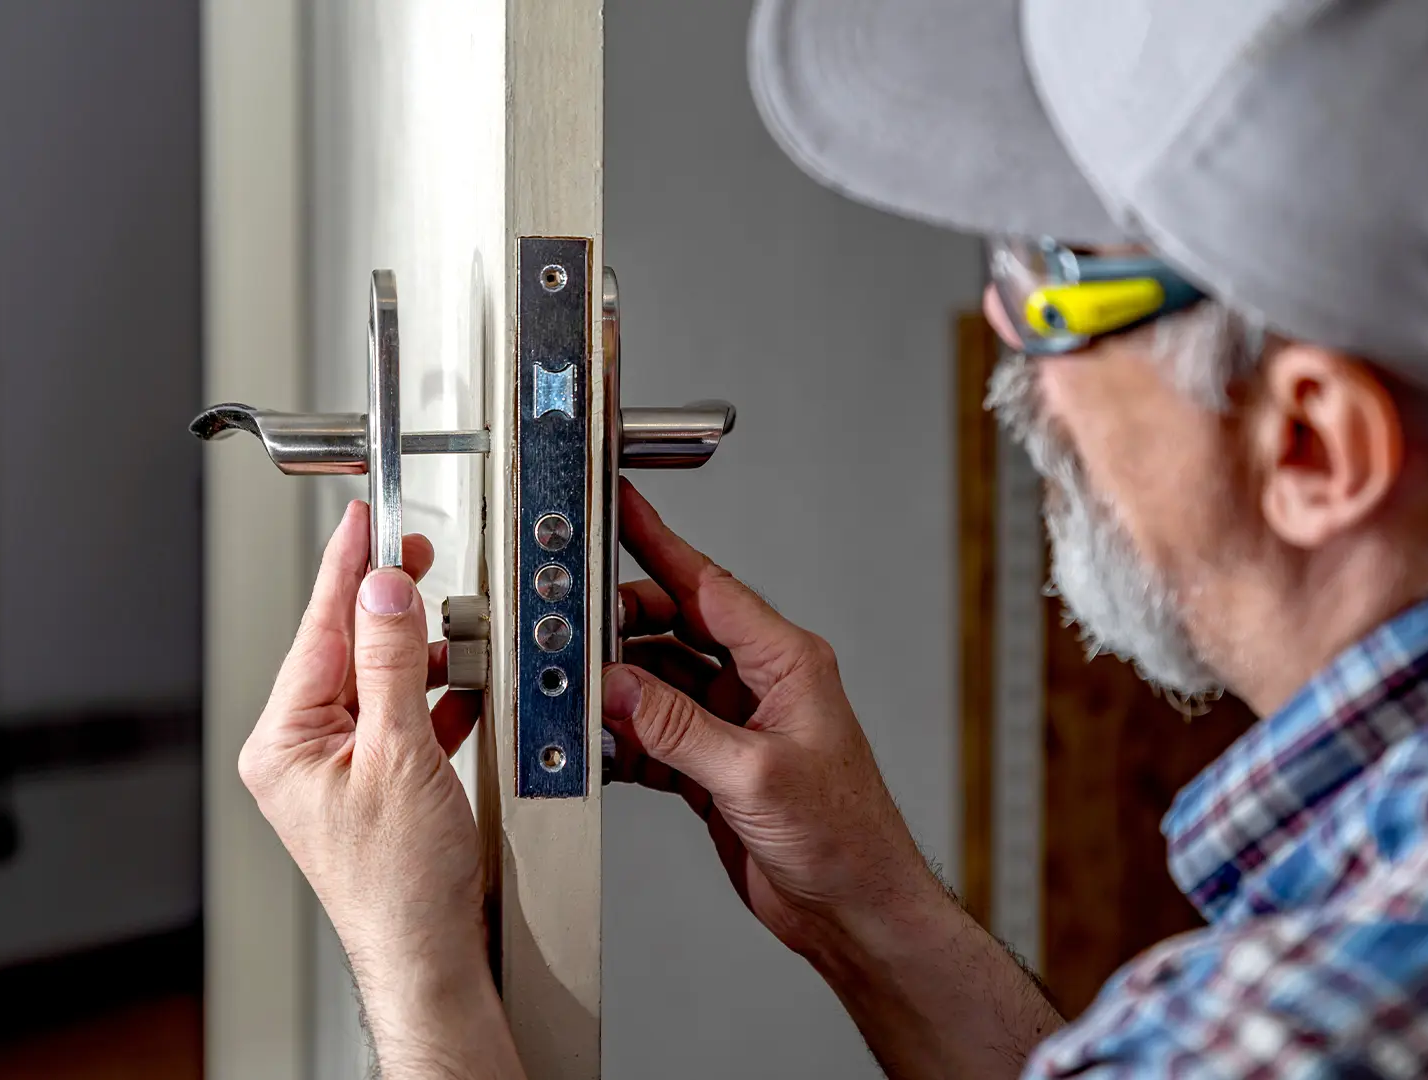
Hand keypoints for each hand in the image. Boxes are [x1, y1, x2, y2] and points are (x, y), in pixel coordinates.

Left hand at [240, 500, 519, 1077]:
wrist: (430, 953)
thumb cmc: (401, 883)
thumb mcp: (401, 752)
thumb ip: (394, 661)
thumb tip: (385, 591)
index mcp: (283, 741)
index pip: (318, 629)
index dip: (347, 569)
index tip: (364, 521)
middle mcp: (299, 752)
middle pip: (346, 650)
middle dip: (390, 608)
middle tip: (418, 560)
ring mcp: (334, 770)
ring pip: (378, 682)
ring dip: (421, 656)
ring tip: (456, 634)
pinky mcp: (371, 785)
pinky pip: (399, 718)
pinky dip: (433, 699)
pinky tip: (461, 688)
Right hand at [605, 483, 1059, 1079]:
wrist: (854, 908)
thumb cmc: (844, 838)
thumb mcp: (754, 776)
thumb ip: (679, 728)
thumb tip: (619, 686)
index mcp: (786, 663)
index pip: (709, 586)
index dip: (659, 544)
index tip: (620, 509)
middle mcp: (760, 684)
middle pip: (673, 629)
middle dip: (621, 626)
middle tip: (574, 630)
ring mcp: (735, 724)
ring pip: (658, 682)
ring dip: (619, 689)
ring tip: (579, 693)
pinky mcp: (715, 766)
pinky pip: (656, 732)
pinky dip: (626, 737)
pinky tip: (603, 745)